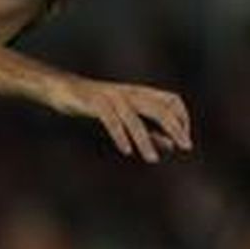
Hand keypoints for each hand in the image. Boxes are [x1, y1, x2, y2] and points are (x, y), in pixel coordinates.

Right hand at [49, 76, 191, 162]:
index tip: (183, 139)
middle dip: (175, 128)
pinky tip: (126, 150)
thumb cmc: (95, 105)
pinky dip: (120, 135)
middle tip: (186, 147)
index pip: (172, 100)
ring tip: (152, 159)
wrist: (62, 89)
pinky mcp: (94, 102)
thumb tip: (172, 145)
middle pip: (159, 109)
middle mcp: (130, 92)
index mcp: (140, 92)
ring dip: (146, 140)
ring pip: (135, 119)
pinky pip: (111, 120)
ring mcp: (112, 97)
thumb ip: (149, 130)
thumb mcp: (126, 117)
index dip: (182, 118)